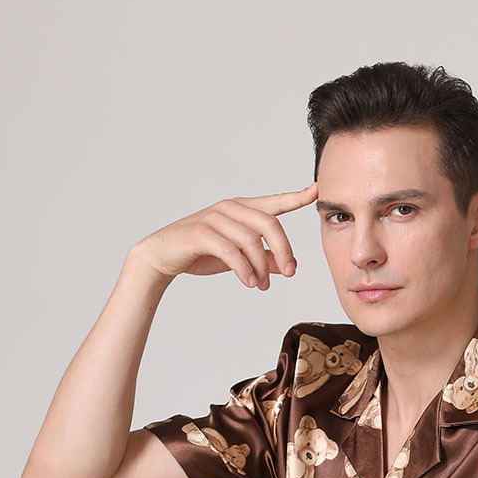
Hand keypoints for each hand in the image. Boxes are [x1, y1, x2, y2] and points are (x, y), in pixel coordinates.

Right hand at [133, 182, 318, 289]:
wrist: (162, 257)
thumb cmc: (200, 253)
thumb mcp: (237, 257)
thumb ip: (262, 259)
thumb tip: (287, 266)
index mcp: (241, 210)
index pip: (274, 203)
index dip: (295, 197)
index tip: (316, 191)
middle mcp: (229, 209)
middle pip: (269, 224)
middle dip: (284, 249)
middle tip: (290, 273)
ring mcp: (214, 218)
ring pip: (250, 240)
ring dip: (261, 266)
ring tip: (262, 286)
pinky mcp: (201, 233)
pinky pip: (230, 250)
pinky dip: (243, 268)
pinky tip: (249, 283)